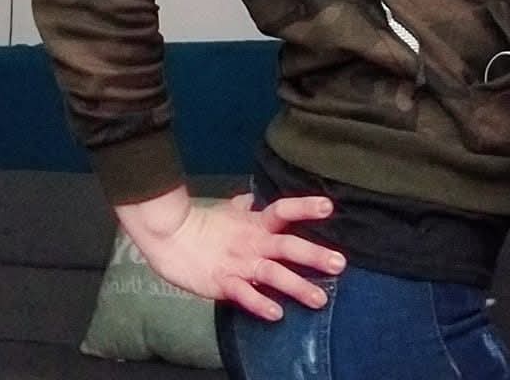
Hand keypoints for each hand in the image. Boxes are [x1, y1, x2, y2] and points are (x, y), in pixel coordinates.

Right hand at [115, 186, 345, 321]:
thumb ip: (243, 206)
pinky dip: (260, 304)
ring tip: (319, 299)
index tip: (329, 206)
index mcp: (255, 223)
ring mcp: (239, 263)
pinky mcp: (223, 283)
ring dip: (297, 287)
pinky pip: (245, 295)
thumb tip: (251, 196)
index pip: (284, 209)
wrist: (169, 236)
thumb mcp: (227, 211)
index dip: (305, 207)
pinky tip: (276, 314)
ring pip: (273, 274)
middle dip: (314, 255)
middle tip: (339, 264)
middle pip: (288, 246)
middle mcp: (253, 242)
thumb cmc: (202, 224)